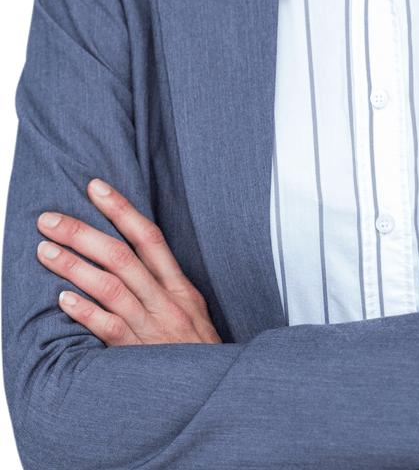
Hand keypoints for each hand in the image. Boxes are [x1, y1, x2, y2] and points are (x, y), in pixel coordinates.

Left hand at [36, 179, 221, 346]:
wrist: (215, 389)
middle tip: (49, 219)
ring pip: (111, 287)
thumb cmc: (197, 353)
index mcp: (179, 286)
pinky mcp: (138, 354)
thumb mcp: (191, 311)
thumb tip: (132, 260)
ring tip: (45, 251)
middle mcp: (165, 300)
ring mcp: (152, 326)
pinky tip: (63, 300)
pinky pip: (109, 328)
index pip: (149, 236)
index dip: (121, 209)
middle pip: (121, 256)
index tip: (95, 188)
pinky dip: (86, 311)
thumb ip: (164, 286)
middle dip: (82, 233)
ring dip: (75, 266)